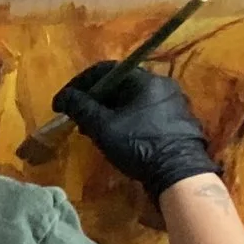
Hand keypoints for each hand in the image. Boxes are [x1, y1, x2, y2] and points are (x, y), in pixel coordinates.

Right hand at [52, 64, 218, 200]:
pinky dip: (126, 119)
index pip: (106, 70)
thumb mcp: (102, 127)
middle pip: (119, 84)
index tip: (64, 102)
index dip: (79, 83)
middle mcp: (162, 85)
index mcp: (145, 80)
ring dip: (109, 111)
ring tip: (95, 130)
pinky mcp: (177, 120)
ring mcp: (173, 102)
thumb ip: (80, 108)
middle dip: (94, 99)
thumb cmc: (139, 145)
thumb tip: (63, 97)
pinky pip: (145, 112)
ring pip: (132, 99)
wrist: (179, 173)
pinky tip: (118, 136)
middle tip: (78, 118)